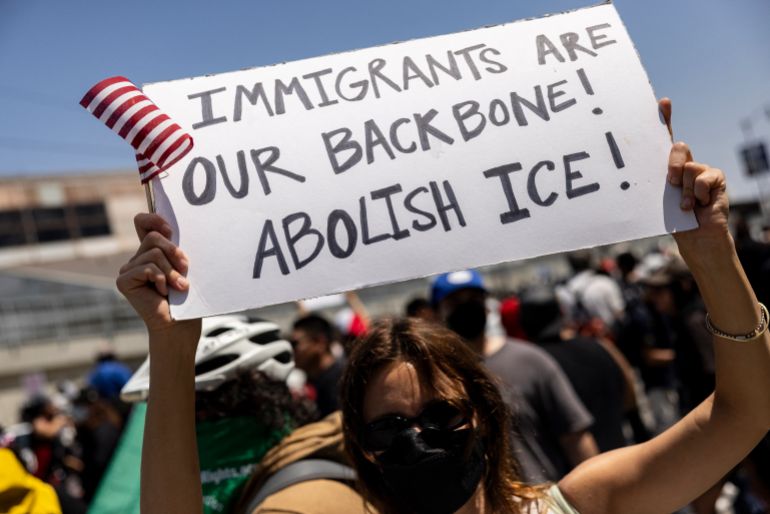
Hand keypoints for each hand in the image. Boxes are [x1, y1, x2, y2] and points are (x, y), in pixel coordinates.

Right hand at [116, 213, 199, 336]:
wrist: (179, 323)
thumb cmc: (185, 297)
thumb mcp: (183, 267)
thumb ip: (175, 249)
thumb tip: (171, 229)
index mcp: (150, 252)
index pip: (142, 223)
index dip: (153, 219)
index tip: (170, 230)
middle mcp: (137, 258)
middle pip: (154, 238)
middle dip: (174, 252)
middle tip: (185, 268)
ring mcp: (128, 269)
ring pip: (153, 254)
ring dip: (172, 271)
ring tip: (179, 286)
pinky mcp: (124, 281)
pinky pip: (148, 268)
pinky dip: (162, 279)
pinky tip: (163, 292)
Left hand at [658, 98, 730, 256]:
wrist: (695, 237)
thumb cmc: (672, 219)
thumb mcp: (657, 198)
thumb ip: (651, 182)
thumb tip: (626, 174)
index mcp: (668, 167)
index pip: (667, 138)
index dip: (665, 119)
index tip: (662, 102)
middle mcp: (686, 164)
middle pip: (678, 148)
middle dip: (671, 165)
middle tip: (670, 184)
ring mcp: (702, 170)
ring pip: (689, 166)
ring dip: (684, 189)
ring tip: (685, 204)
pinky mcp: (716, 177)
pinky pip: (702, 177)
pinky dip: (697, 194)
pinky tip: (699, 205)